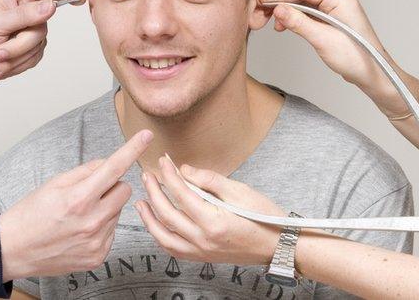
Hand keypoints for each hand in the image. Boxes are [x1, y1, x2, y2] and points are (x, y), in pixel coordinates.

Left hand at [0, 0, 84, 84]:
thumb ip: (24, 15)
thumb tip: (50, 5)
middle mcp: (28, 12)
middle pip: (41, 28)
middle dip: (18, 45)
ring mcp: (30, 33)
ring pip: (36, 47)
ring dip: (13, 58)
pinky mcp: (29, 51)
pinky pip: (32, 60)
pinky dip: (14, 67)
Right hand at [0, 130, 152, 280]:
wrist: (13, 250)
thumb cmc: (30, 214)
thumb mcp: (54, 184)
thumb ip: (85, 171)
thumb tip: (109, 163)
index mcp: (79, 198)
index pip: (114, 168)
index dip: (132, 149)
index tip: (147, 136)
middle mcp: (91, 222)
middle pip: (124, 190)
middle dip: (111, 186)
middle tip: (89, 192)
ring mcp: (96, 242)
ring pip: (119, 211)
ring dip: (106, 208)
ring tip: (79, 216)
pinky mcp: (98, 256)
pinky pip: (113, 231)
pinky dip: (102, 227)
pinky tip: (80, 231)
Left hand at [135, 156, 283, 266]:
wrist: (277, 245)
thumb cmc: (264, 217)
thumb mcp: (240, 191)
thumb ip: (209, 180)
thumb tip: (184, 171)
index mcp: (214, 221)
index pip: (182, 194)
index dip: (169, 175)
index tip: (163, 161)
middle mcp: (203, 239)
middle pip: (167, 214)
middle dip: (154, 191)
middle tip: (148, 175)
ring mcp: (201, 251)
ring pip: (164, 236)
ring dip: (149, 217)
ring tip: (141, 201)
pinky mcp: (202, 257)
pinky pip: (173, 249)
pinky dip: (160, 236)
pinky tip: (155, 223)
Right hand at [261, 0, 412, 114]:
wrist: (373, 75)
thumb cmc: (357, 58)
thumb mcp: (323, 40)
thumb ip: (299, 22)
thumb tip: (279, 9)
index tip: (264, 1)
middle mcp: (340, 0)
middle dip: (284, 3)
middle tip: (266, 14)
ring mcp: (337, 10)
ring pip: (306, 4)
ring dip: (290, 12)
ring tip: (277, 25)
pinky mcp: (334, 20)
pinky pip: (312, 13)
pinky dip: (299, 19)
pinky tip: (289, 26)